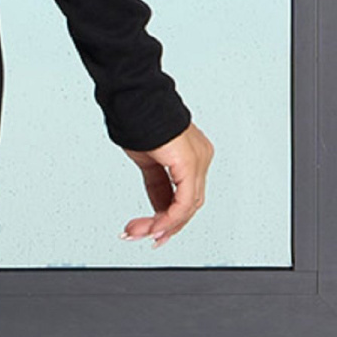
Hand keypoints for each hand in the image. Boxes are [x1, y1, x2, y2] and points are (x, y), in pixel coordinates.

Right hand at [121, 120, 211, 247]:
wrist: (134, 100)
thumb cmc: (139, 120)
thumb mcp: (148, 162)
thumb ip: (157, 184)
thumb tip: (157, 206)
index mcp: (193, 155)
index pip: (186, 196)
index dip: (168, 217)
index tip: (152, 230)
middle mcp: (201, 158)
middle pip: (189, 205)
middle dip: (165, 225)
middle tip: (145, 236)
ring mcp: (199, 160)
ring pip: (187, 207)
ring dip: (162, 224)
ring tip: (139, 232)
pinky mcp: (191, 163)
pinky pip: (183, 201)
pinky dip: (168, 217)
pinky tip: (153, 226)